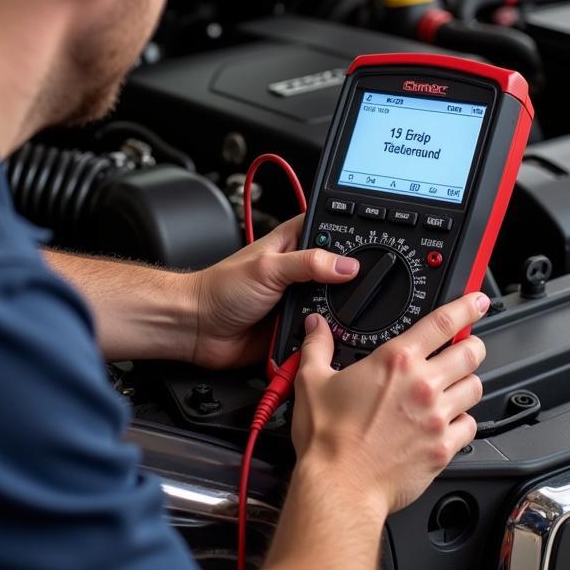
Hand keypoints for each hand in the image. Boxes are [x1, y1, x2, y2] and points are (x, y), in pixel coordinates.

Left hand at [189, 215, 359, 368]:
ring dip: (335, 315)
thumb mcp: (268, 267)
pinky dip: (324, 338)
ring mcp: (299, 300)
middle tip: (354, 290)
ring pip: (334, 307)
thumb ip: (309, 263)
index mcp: (293, 244)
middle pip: (340, 274)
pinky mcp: (297, 328)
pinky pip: (321, 335)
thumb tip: (347, 265)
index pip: (332, 230)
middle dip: (348, 284)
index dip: (351, 236)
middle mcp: (299, 271)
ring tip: (334, 316)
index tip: (371, 247)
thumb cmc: (221, 288)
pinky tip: (325, 339)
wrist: (198, 329)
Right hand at [291, 293, 488, 514]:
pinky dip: (464, 420)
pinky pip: (470, 427)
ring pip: (475, 388)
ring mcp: (437, 418)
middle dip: (471, 344)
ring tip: (454, 384)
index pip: (442, 323)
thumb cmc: (328, 438)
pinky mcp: (444, 449)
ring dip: (467, 381)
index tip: (476, 301)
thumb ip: (318, 347)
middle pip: (471, 353)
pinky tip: (449, 420)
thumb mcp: (312, 380)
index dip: (465, 307)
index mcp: (395, 361)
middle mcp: (423, 385)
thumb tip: (316, 327)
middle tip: (464, 345)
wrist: (340, 486)